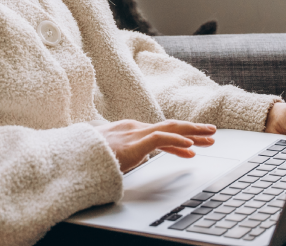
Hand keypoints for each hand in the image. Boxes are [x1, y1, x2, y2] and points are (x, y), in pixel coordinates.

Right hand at [95, 119, 215, 172]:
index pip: (161, 133)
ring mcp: (135, 134)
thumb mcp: (112, 154)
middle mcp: (135, 128)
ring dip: (193, 132)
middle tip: (212, 133)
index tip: (195, 145)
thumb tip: (139, 157)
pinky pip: (160, 139)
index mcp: (130, 131)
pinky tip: (190, 145)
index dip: (180, 139)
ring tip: (210, 136)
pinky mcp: (133, 143)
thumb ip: (127, 153)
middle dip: (193, 130)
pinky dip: (177, 141)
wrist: (73, 157)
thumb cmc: (89, 157)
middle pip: (170, 127)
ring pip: (170, 129)